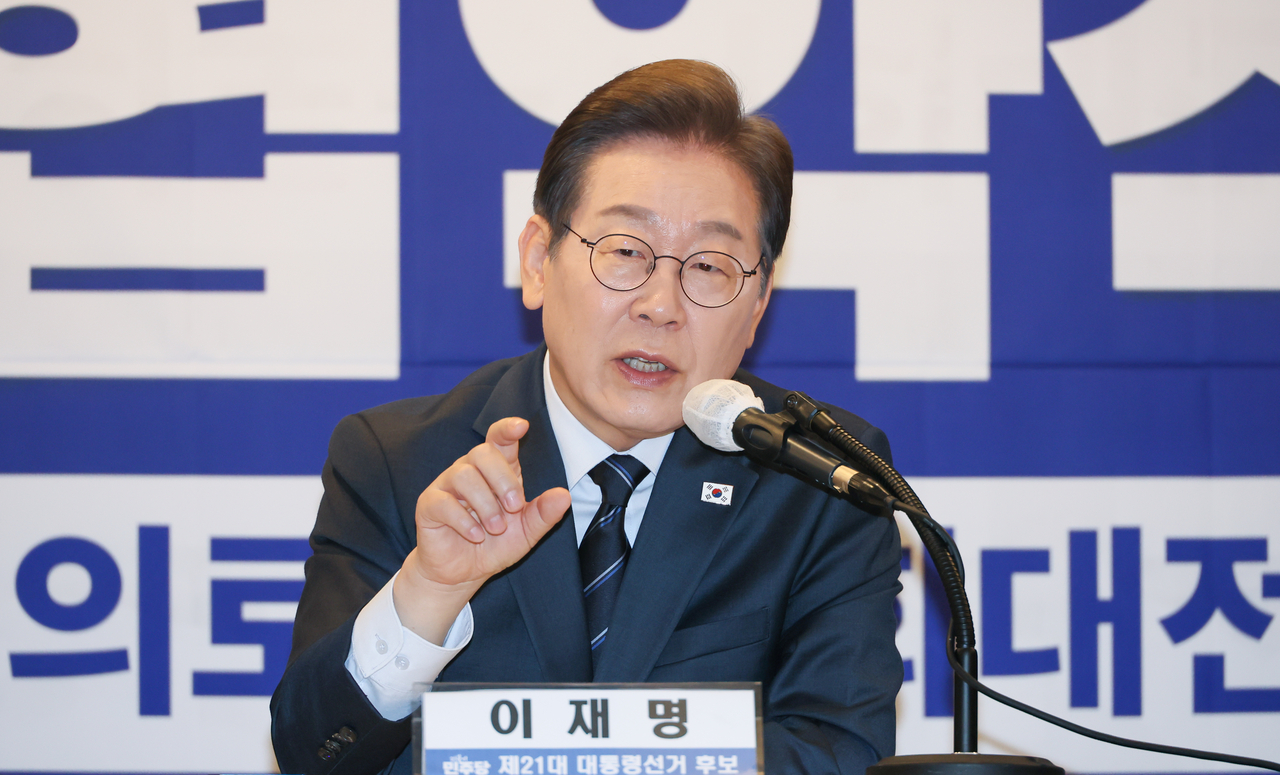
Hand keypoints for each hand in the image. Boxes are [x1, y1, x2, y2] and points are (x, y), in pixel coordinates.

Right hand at [393, 417, 570, 642]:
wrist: (464, 574)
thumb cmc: (495, 546)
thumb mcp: (526, 532)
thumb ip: (544, 514)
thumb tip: (564, 495)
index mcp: (496, 471)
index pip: (498, 439)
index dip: (507, 428)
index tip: (521, 426)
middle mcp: (469, 471)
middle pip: (482, 452)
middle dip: (503, 479)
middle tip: (514, 507)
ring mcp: (447, 485)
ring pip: (463, 474)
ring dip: (485, 504)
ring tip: (495, 528)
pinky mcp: (429, 505)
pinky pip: (443, 501)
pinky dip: (464, 520)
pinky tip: (476, 536)